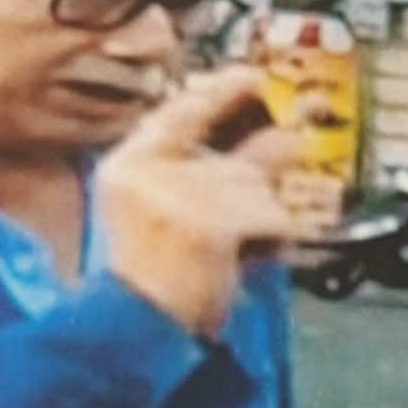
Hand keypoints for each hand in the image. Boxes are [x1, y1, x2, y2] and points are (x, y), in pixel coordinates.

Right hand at [97, 67, 301, 337]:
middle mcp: (151, 171)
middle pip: (235, 155)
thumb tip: (242, 141)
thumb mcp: (141, 214)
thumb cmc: (142, 284)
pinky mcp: (214, 223)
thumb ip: (179, 172)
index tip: (250, 76)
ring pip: (258, 188)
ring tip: (231, 257)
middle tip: (282, 153)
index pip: (180, 111)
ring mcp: (183, 194)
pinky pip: (272, 220)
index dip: (221, 92)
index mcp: (126, 167)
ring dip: (259, 223)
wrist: (131, 331)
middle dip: (261, 171)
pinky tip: (242, 265)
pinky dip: (270, 246)